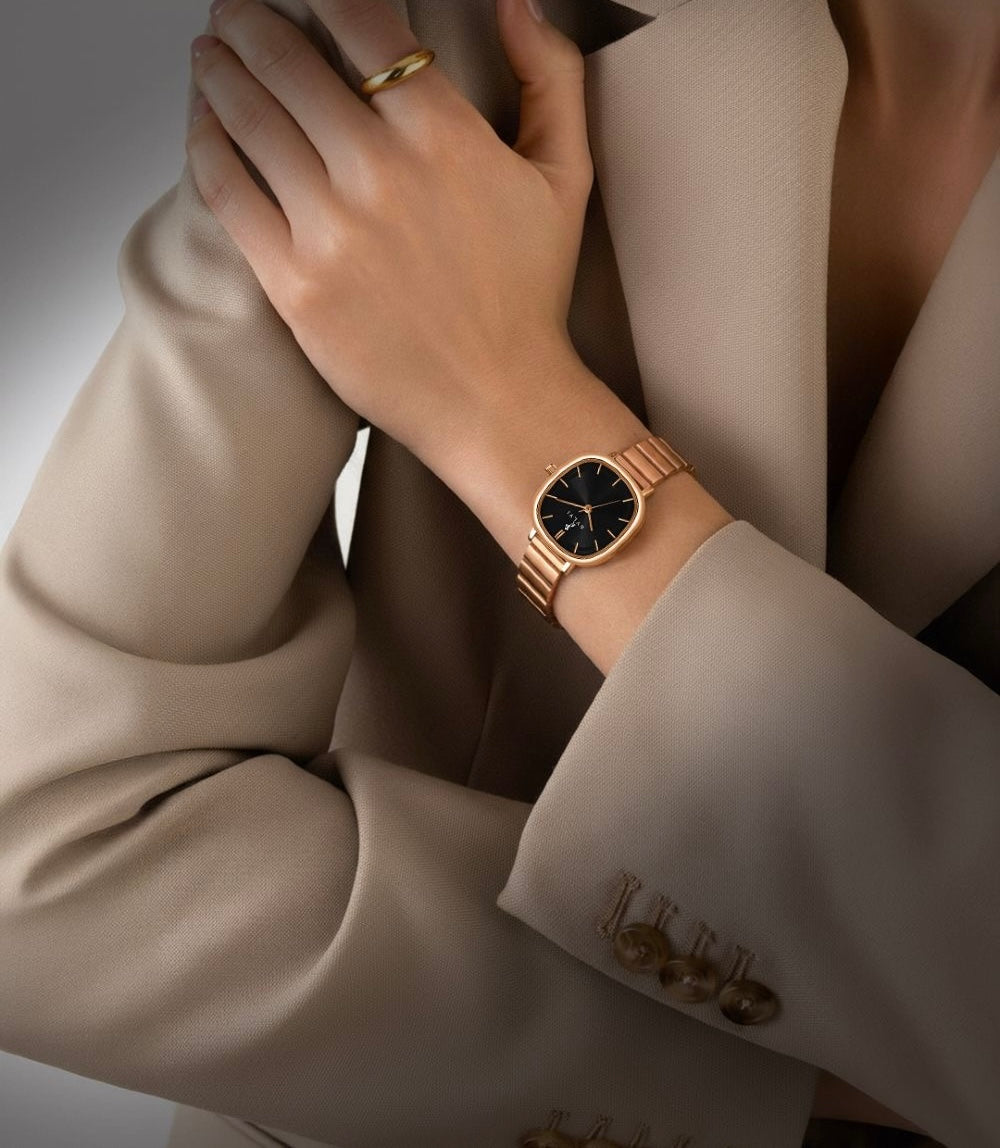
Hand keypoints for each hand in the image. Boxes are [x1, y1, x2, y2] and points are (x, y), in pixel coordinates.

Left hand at [185, 0, 595, 470]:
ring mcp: (329, 231)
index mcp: (443, 136)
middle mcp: (379, 174)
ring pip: (249, 118)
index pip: (360, 22)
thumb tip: (517, 2)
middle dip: (249, 22)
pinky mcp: (293, 284)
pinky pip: (228, 193)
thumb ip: (549, 77)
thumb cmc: (528, 297)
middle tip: (234, 11)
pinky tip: (203, 125)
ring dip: (219, 71)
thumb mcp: (565, 179)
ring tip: (210, 55)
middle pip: (287, 63)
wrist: (498, 402)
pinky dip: (205, 145)